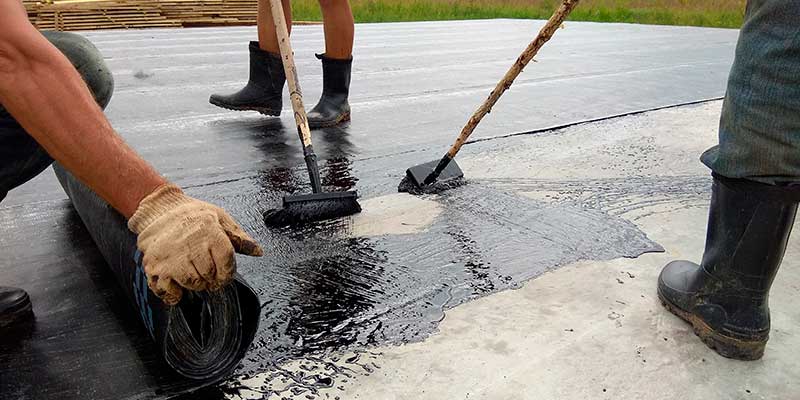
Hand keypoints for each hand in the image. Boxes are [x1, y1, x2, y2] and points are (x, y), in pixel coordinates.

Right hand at [128, 184, 262, 304]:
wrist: (159, 209)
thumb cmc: (193, 214)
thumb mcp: (220, 218)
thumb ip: (239, 237)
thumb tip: (258, 251)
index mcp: (210, 233)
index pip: (226, 264)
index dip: (228, 273)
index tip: (224, 273)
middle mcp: (190, 245)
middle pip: (209, 276)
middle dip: (211, 277)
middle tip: (206, 269)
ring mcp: (170, 257)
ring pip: (192, 284)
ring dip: (194, 282)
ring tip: (192, 270)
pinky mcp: (154, 266)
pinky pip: (168, 291)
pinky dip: (174, 292)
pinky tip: (176, 282)